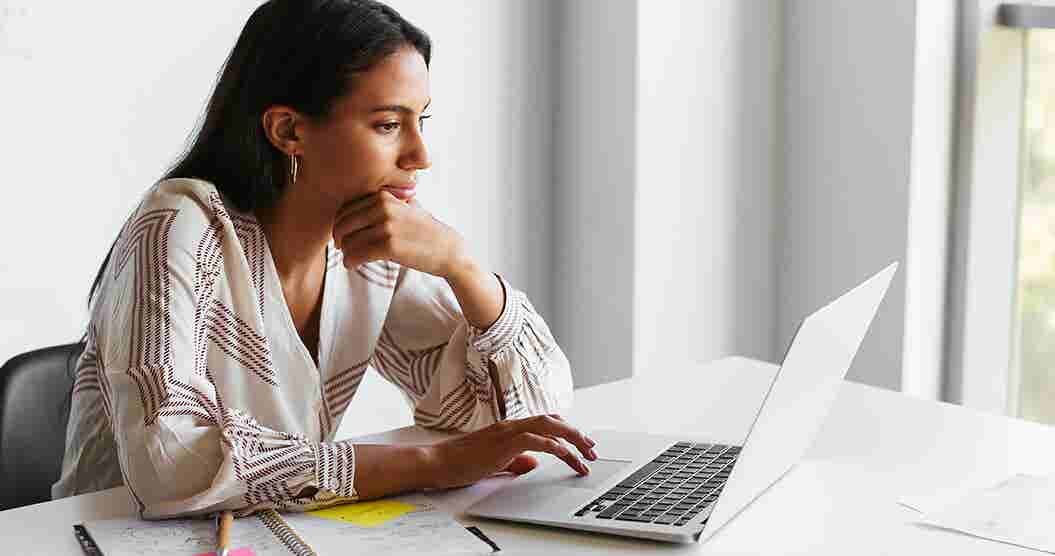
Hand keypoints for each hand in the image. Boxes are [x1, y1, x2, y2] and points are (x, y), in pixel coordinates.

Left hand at [333, 191, 465, 276]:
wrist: (447, 249)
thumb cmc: (425, 231)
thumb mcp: (407, 206)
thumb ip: (387, 201)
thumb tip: (358, 204)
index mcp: (384, 196)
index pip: (346, 208)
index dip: (339, 223)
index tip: (342, 235)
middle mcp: (384, 207)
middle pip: (343, 223)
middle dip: (339, 238)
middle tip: (342, 248)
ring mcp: (387, 226)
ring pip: (348, 241)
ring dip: (345, 253)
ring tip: (349, 259)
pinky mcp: (389, 246)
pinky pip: (357, 254)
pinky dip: (350, 262)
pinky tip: (352, 265)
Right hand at [420, 414, 598, 489]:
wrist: (437, 462)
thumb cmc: (461, 463)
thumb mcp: (495, 463)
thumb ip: (515, 461)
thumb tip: (533, 464)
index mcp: (510, 428)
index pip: (545, 420)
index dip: (566, 428)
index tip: (582, 442)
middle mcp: (512, 425)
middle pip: (553, 420)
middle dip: (577, 433)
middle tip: (593, 449)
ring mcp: (508, 431)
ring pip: (548, 426)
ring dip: (572, 439)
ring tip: (586, 453)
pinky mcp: (503, 442)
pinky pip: (535, 440)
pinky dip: (553, 445)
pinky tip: (565, 454)